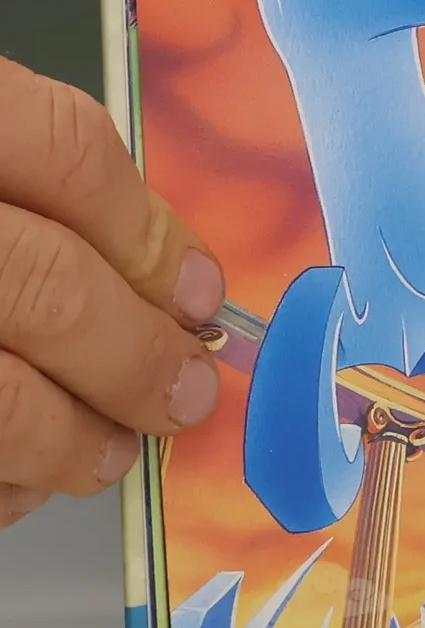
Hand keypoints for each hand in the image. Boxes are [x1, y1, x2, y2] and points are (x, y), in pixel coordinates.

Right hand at [0, 59, 222, 526]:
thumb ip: (49, 188)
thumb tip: (170, 278)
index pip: (64, 150)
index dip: (148, 233)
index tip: (200, 292)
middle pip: (43, 287)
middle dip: (135, 356)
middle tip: (184, 394)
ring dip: (69, 438)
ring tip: (104, 451)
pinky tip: (20, 477)